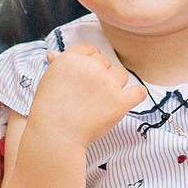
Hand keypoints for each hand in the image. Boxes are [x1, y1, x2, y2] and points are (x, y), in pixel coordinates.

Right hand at [27, 45, 142, 148]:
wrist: (55, 136)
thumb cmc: (49, 111)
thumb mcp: (48, 81)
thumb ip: (58, 65)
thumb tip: (55, 54)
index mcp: (72, 58)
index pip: (90, 51)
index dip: (88, 63)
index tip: (85, 77)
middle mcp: (92, 67)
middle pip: (105, 62)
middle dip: (99, 75)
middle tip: (88, 94)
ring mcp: (108, 84)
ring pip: (121, 74)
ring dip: (115, 84)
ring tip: (101, 101)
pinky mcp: (120, 102)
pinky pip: (139, 92)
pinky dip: (136, 95)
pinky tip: (128, 99)